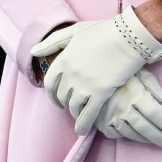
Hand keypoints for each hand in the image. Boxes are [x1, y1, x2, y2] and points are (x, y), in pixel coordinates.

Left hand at [30, 7, 161, 134]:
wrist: (129, 37)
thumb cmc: (104, 31)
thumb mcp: (75, 31)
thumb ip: (53, 41)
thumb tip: (32, 51)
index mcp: (64, 59)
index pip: (50, 83)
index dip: (51, 94)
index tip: (56, 99)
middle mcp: (70, 74)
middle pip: (62, 97)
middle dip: (65, 103)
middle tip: (71, 106)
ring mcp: (84, 85)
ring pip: (73, 107)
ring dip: (75, 112)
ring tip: (80, 114)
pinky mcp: (100, 93)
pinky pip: (88, 115)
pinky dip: (83, 124)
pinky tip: (83, 130)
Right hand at [95, 69, 161, 149]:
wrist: (88, 73)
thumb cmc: (119, 69)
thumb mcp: (139, 72)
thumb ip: (155, 89)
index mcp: (133, 93)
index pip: (156, 114)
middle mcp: (122, 108)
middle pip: (147, 129)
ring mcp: (111, 118)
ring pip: (134, 134)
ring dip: (150, 140)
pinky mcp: (102, 124)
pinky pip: (120, 135)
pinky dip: (132, 136)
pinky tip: (141, 136)